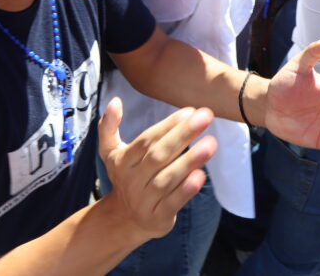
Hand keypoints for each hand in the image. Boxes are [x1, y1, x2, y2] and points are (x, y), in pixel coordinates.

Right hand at [97, 99, 216, 243]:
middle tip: (206, 116)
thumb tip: (114, 100)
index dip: (168, 125)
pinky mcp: (158, 216)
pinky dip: (186, 190)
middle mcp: (132, 180)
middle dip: (183, 135)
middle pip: (159, 155)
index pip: (146, 140)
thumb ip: (109, 126)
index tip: (190, 111)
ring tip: (211, 143)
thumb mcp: (111, 152)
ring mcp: (144, 199)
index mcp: (123, 161)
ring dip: (190, 160)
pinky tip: (201, 175)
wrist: (125, 219)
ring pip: (168, 178)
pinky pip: (172, 202)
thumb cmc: (126, 177)